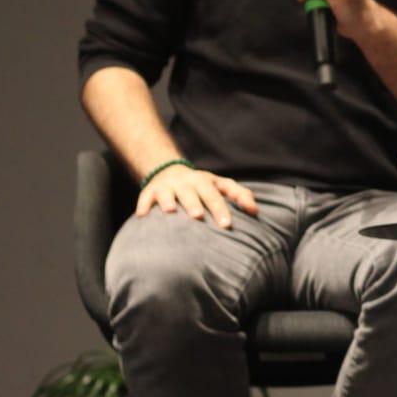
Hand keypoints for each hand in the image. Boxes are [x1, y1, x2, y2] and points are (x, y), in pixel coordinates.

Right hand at [137, 164, 257, 228]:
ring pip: (168, 193)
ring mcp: (167, 186)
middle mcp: (186, 182)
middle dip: (195, 203)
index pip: (216, 194)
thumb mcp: (220, 185)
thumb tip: (255, 211)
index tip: (227, 225)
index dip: (222, 208)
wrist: (170, 171)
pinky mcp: (150, 191)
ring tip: (171, 210)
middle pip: (193, 192)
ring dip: (169, 200)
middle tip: (199, 217)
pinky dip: (143, 205)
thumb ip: (239, 195)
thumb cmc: (202, 185)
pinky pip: (145, 197)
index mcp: (205, 181)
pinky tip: (142, 215)